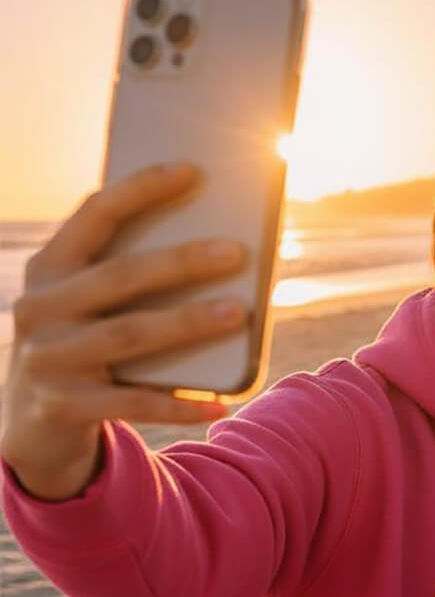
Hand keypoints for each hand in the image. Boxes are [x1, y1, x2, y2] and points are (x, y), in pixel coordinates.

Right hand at [1, 161, 247, 499]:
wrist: (34, 425)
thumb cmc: (82, 347)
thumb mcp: (85, 306)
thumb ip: (125, 276)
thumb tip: (215, 245)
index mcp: (48, 269)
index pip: (95, 214)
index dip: (141, 189)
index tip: (192, 170)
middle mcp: (39, 308)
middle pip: (120, 275)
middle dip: (181, 261)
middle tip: (236, 253)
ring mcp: (48, 358)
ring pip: (129, 335)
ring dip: (187, 323)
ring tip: (238, 314)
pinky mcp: (64, 406)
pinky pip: (133, 403)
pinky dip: (180, 404)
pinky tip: (221, 403)